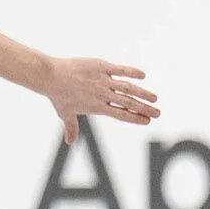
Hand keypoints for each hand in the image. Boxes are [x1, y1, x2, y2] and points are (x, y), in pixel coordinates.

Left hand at [44, 59, 159, 143]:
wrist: (51, 76)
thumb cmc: (57, 95)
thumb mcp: (65, 113)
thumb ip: (71, 127)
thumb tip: (70, 142)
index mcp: (97, 107)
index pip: (121, 114)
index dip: (135, 118)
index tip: (147, 121)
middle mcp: (103, 95)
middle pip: (129, 103)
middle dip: (145, 109)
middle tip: (158, 113)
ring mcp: (103, 80)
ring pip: (128, 87)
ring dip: (143, 93)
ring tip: (155, 98)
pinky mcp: (101, 67)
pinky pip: (120, 70)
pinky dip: (132, 72)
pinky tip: (143, 75)